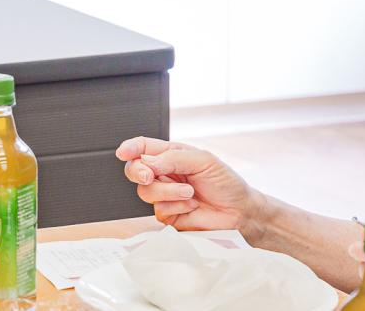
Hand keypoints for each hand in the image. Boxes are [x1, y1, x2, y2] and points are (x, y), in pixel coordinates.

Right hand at [116, 137, 265, 232]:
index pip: (142, 148)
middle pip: (134, 169)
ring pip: (145, 191)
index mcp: (170, 156)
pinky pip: (158, 209)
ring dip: (167, 191)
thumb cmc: (226, 183)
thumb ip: (172, 158)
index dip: (130, 148)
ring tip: (190, 192)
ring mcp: (164, 196)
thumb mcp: (202, 160)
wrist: (241, 213)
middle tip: (148, 175)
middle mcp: (163, 174)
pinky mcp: (168, 215)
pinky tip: (191, 206)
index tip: (123, 153)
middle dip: (138, 171)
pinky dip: (176, 206)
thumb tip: (145, 163)